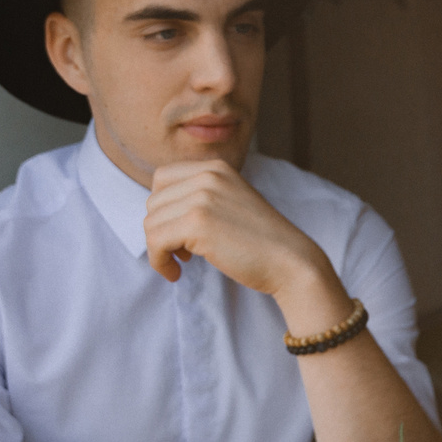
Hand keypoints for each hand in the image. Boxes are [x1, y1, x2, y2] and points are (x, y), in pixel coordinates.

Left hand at [144, 160, 331, 299]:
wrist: (291, 261)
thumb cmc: (262, 242)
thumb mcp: (231, 203)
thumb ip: (201, 198)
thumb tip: (158, 214)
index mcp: (216, 168)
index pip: (162, 179)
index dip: (163, 209)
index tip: (178, 232)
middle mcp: (207, 176)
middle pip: (153, 202)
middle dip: (161, 231)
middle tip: (181, 253)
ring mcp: (202, 198)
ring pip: (151, 223)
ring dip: (159, 249)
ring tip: (181, 263)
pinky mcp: (197, 223)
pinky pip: (155, 242)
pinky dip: (159, 261)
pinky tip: (177, 273)